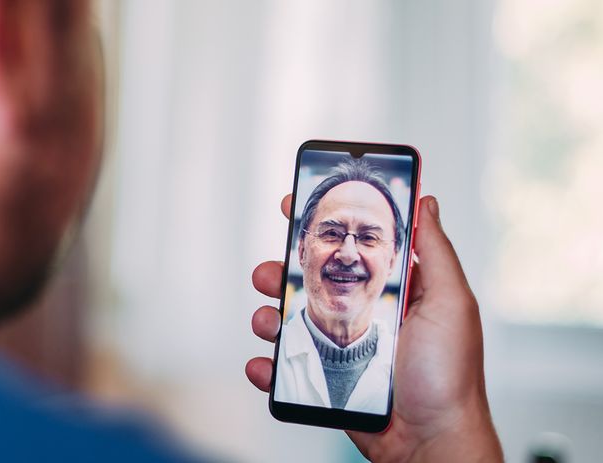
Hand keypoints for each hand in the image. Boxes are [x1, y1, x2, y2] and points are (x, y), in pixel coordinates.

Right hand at [246, 195, 502, 461]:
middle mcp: (362, 315)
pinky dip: (267, 366)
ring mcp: (341, 349)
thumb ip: (435, 252)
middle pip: (310, 283)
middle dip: (281, 273)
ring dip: (268, 318)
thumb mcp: (450, 303)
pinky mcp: (327, 381)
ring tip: (266, 321)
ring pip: (290, 323)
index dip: (322, 227)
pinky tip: (264, 365)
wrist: (430, 443)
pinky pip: (287, 369)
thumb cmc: (449, 376)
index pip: (350, 249)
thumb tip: (426, 203)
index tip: (295, 206)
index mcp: (392, 293)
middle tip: (269, 271)